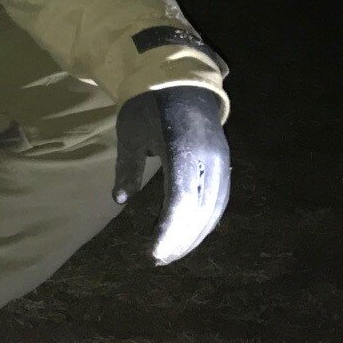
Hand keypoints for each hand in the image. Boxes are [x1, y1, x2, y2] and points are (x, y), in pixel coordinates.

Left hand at [113, 85, 229, 264]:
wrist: (181, 81)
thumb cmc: (148, 107)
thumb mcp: (131, 133)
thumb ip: (127, 167)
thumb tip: (119, 200)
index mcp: (183, 147)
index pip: (180, 199)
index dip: (168, 230)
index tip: (152, 252)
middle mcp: (208, 157)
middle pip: (199, 210)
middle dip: (180, 240)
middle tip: (158, 260)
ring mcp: (220, 161)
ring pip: (212, 209)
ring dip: (193, 235)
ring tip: (171, 254)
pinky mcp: (224, 164)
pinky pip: (218, 200)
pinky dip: (205, 221)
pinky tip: (189, 236)